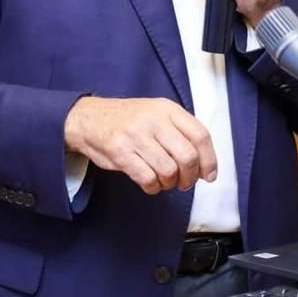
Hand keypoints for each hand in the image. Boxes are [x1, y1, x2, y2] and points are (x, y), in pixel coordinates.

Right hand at [63, 96, 216, 194]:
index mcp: (167, 109)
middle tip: (184, 183)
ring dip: (170, 183)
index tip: (208, 175)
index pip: (200, 135)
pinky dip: (153, 187)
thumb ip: (179, 132)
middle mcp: (153, 120)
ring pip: (168, 170)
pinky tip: (150, 183)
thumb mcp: (156, 113)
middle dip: (189, 177)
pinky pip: (147, 178)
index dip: (209, 159)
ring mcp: (136, 135)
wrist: (88, 118)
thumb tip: (203, 164)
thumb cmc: (128, 120)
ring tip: (164, 181)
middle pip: (187, 156)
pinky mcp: (120, 152)